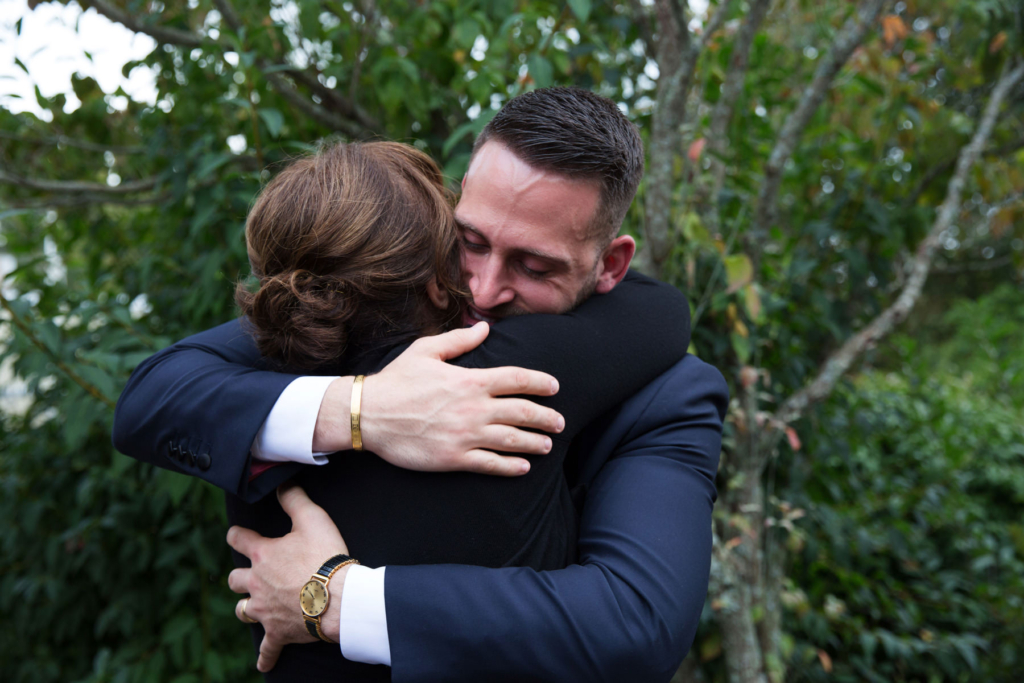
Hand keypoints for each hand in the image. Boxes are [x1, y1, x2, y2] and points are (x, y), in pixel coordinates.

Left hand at [227, 484, 347, 671]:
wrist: (338, 598)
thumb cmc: (325, 557)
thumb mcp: (313, 519)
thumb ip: (295, 499)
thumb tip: (283, 483)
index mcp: (262, 554)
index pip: (237, 539)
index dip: (237, 534)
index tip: (238, 534)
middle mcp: (257, 583)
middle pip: (234, 579)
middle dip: (240, 576)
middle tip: (253, 574)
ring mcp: (265, 610)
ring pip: (242, 610)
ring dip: (246, 607)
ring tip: (254, 606)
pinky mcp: (277, 632)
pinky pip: (267, 648)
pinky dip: (266, 655)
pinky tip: (265, 661)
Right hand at [315, 322, 564, 475]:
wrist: (368, 414)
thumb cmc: (396, 380)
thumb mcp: (425, 350)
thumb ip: (459, 340)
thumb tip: (485, 328)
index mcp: (470, 380)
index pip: (517, 379)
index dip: (540, 383)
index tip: (555, 387)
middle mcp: (473, 408)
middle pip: (523, 412)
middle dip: (547, 417)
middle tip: (560, 422)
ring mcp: (465, 435)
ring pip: (512, 440)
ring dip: (534, 442)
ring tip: (547, 445)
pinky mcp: (453, 458)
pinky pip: (490, 464)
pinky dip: (511, 467)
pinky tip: (523, 467)